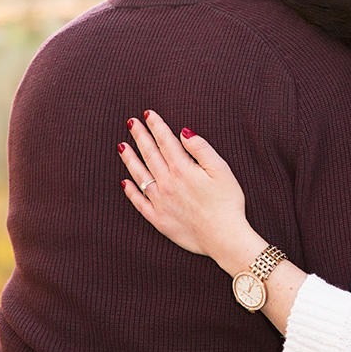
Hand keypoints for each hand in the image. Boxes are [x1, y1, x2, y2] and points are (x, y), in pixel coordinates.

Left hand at [118, 112, 266, 274]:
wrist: (224, 237)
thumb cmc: (228, 203)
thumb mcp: (221, 170)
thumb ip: (201, 149)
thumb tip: (184, 132)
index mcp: (182, 169)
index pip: (165, 142)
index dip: (157, 126)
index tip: (148, 114)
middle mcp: (167, 184)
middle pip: (150, 155)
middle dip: (140, 136)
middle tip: (132, 122)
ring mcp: (160, 202)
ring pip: (140, 176)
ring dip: (130, 159)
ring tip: (122, 146)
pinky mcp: (159, 220)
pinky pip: (140, 203)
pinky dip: (131, 192)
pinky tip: (125, 182)